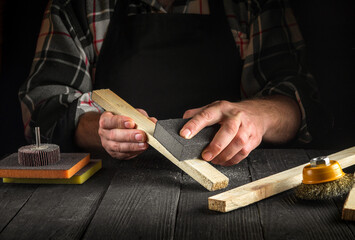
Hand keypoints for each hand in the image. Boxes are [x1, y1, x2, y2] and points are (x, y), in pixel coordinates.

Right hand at [98, 109, 156, 159]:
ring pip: (118, 147)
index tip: (131, 123)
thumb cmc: (124, 120)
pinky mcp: (113, 153)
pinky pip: (122, 155)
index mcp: (106, 119)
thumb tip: (153, 122)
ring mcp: (107, 144)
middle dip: (129, 136)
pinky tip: (141, 149)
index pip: (109, 121)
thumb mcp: (132, 114)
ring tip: (144, 144)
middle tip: (141, 135)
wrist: (116, 129)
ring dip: (132, 146)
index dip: (120, 122)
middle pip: (114, 135)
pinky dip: (133, 152)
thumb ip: (141, 117)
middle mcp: (104, 132)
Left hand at [180, 96, 299, 165]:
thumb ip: (197, 114)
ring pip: (238, 143)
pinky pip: (243, 152)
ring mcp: (246, 127)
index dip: (194, 125)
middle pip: (228, 130)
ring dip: (224, 155)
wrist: (257, 114)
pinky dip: (232, 160)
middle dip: (216, 145)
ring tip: (214, 160)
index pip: (206, 115)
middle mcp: (235, 116)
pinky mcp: (253, 139)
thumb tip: (181, 122)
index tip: (184, 134)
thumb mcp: (213, 108)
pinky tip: (223, 161)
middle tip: (205, 156)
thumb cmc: (230, 113)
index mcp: (221, 108)